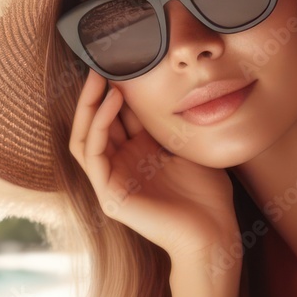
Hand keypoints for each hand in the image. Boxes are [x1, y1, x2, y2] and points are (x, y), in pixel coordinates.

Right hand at [69, 70, 240, 259]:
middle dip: (94, 93)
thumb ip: (168, 122)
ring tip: (101, 78)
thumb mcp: (186, 146)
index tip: (120, 62)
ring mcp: (111, 182)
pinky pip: (92, 153)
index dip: (114, 91)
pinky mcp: (109, 195)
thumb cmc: (208, 196)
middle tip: (101, 62)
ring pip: (84, 137)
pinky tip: (113, 102)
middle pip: (94, 124)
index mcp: (137, 156)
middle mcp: (120, 168)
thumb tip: (166, 86)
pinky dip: (98, 125)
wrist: (213, 234)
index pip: (116, 118)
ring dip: (89, 105)